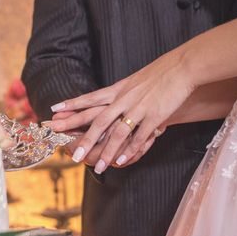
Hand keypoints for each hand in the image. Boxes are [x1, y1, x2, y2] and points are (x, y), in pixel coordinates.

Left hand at [49, 50, 193, 170]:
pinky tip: (122, 162)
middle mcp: (124, 99)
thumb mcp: (135, 80)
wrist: (182, 67)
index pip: (89, 98)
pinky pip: (139, 137)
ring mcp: (138, 108)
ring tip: (97, 168)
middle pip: (98, 121)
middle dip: (84, 139)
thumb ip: (121, 91)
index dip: (72, 106)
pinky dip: (130, 151)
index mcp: (117, 89)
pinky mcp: (154, 116)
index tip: (54, 112)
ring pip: (117, 133)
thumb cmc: (160, 73)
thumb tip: (109, 97)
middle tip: (71, 155)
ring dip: (107, 152)